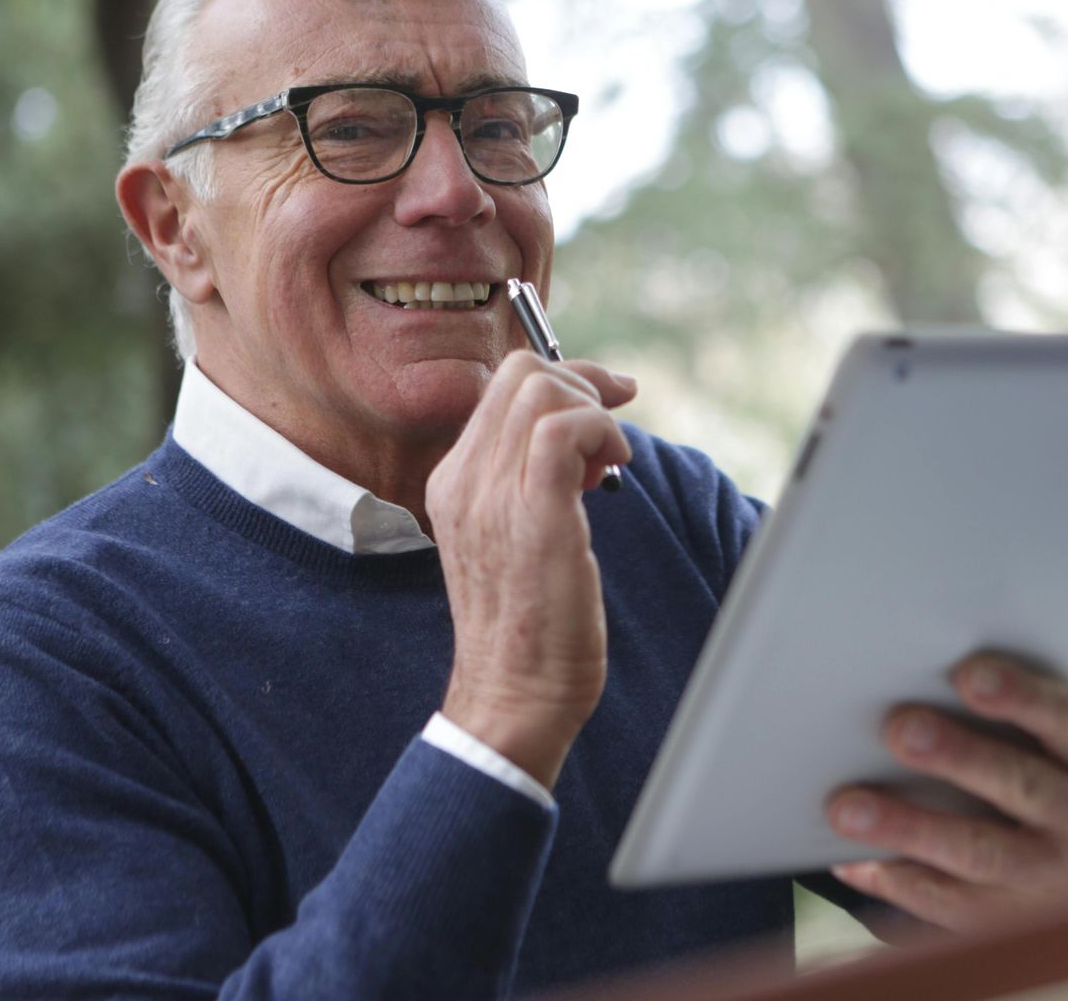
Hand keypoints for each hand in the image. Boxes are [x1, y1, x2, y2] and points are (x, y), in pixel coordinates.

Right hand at [428, 352, 635, 788]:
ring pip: (541, 392)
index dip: (564, 381)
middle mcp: (463, 480)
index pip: (501, 387)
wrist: (514, 695)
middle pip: (520, 374)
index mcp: (453, 481)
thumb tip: (581, 441)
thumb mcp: (513, 538)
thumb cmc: (529, 626)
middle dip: (582, 385)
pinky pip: (563, 431)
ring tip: (608, 464)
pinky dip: (600, 432)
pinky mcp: (533, 516)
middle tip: (611, 436)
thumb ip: (530, 485)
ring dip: (593, 413)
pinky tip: (613, 468)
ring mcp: (492, 496)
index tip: (605, 405)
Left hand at [825, 654, 1067, 932]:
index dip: (1021, 697)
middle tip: (899, 729)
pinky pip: (955, 907)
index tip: (967, 676)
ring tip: (847, 808)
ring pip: (983, 855)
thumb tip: (925, 679)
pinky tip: (852, 858)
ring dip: (910, 828)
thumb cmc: (1054, 769)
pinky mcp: (1021, 925)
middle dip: (959, 758)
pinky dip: (898, 879)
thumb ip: (1017, 713)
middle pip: (1026, 788)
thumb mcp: (1063, 741)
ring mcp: (1064, 882)